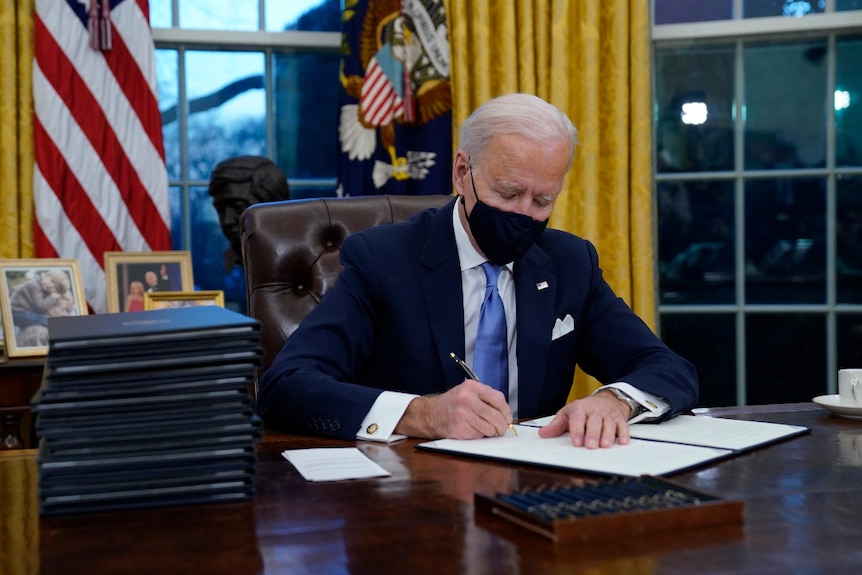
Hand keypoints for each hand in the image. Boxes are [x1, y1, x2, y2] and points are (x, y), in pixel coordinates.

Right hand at [395, 379, 512, 438]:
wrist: (430, 414)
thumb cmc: (452, 404)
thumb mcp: (467, 392)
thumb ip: (485, 398)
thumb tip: (505, 414)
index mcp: (471, 387)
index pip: (498, 399)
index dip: (506, 411)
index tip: (507, 418)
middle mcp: (467, 399)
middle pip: (496, 416)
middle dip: (502, 426)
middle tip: (501, 429)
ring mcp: (462, 414)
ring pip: (489, 428)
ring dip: (490, 432)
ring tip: (483, 428)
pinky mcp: (459, 428)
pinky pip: (478, 435)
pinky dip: (479, 435)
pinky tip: (472, 430)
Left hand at [537, 391, 631, 448]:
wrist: (606, 399)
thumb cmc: (584, 410)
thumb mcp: (568, 414)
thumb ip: (556, 425)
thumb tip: (542, 434)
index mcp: (580, 408)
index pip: (578, 418)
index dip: (577, 430)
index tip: (576, 443)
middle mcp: (595, 410)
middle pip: (594, 421)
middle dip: (593, 434)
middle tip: (590, 446)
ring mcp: (608, 415)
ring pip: (609, 424)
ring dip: (608, 435)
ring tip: (605, 445)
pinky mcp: (620, 419)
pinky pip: (623, 425)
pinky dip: (624, 434)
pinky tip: (623, 442)